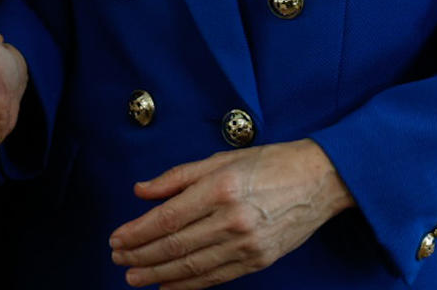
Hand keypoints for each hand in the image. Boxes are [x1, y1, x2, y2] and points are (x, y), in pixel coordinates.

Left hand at [108, 140, 352, 288]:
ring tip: (134, 277)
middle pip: (175, 245)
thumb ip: (178, 177)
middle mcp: (232, 219)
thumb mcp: (221, 158)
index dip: (137, 232)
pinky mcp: (258, 261)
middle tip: (118, 258)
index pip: (167, 218)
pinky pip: (215, 277)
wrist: (319, 180)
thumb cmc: (271, 163)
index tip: (117, 238)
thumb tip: (141, 190)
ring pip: (191, 266)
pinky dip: (187, 286)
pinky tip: (167, 286)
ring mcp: (246, 244)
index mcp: (220, 188)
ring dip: (157, 274)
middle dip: (141, 255)